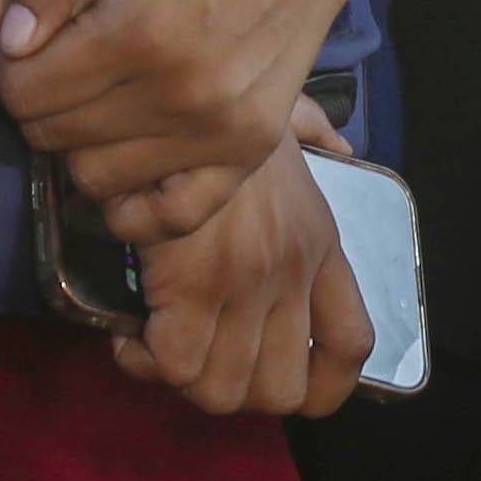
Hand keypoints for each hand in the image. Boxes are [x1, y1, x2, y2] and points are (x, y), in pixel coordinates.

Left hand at [0, 0, 421, 228]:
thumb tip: (11, 44)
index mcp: (142, 30)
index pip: (24, 95)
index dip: (2, 72)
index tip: (18, 47)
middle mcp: (183, 94)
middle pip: (54, 138)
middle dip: (37, 102)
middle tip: (58, 63)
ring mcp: (221, 130)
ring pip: (97, 180)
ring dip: (79, 144)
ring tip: (96, 96)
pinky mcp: (250, 148)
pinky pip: (170, 217)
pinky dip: (136, 202)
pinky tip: (127, 156)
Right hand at [114, 120, 374, 417]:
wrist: (187, 88)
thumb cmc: (227, 106)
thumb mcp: (288, 120)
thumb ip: (317, 135)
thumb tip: (335, 141)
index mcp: (321, 242)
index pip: (351, 346)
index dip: (324, 389)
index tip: (282, 383)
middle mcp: (293, 272)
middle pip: (281, 391)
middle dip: (235, 393)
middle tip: (200, 360)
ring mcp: (247, 284)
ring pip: (223, 391)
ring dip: (184, 383)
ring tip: (160, 349)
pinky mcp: (194, 285)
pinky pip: (174, 366)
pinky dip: (144, 363)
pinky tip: (129, 337)